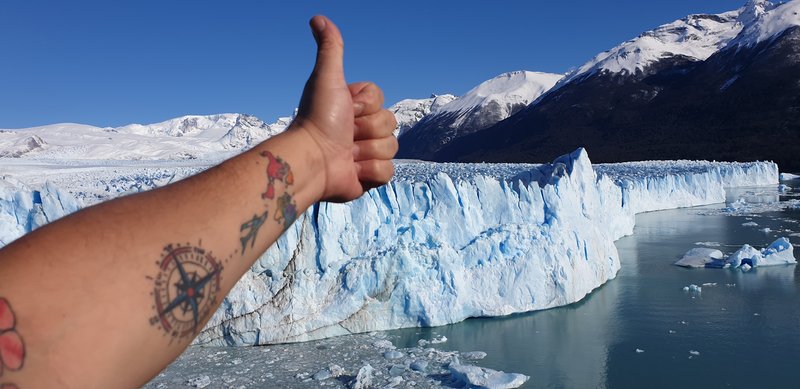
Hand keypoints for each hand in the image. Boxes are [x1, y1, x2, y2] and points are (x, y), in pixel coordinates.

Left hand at [291, 15, 397, 202]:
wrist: (311, 162)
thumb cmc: (316, 119)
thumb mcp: (326, 79)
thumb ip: (330, 49)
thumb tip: (318, 18)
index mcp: (354, 109)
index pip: (381, 101)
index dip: (366, 106)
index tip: (346, 110)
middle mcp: (360, 131)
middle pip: (390, 124)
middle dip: (367, 130)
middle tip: (344, 135)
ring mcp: (366, 156)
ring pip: (391, 149)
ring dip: (367, 152)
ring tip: (345, 155)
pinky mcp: (368, 179)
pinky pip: (388, 172)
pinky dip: (370, 172)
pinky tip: (351, 171)